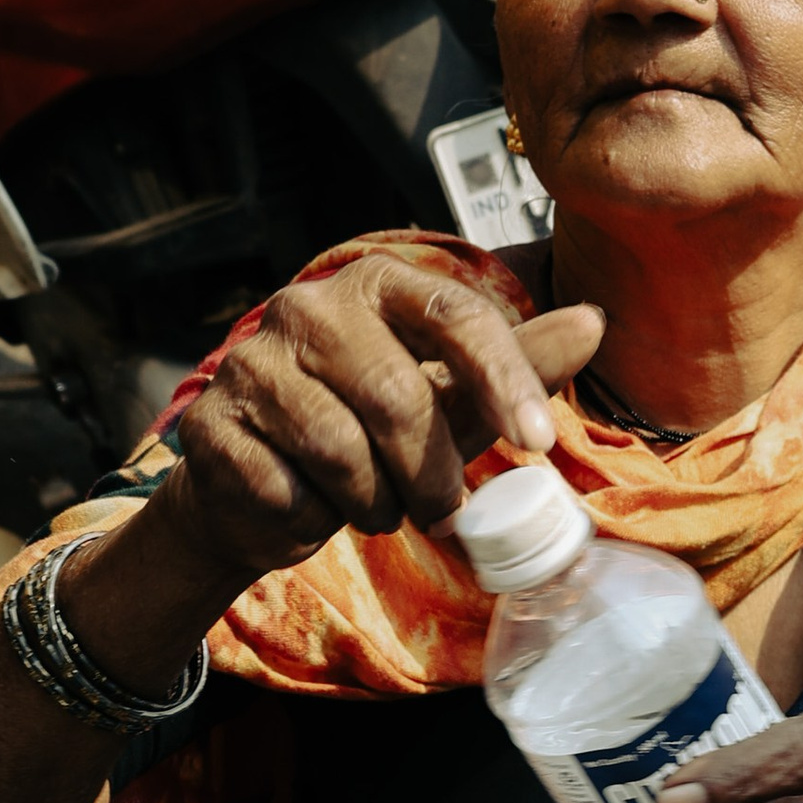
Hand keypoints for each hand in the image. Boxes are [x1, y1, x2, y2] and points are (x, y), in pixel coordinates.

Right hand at [150, 258, 603, 597]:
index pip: (454, 314)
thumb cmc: (366, 433)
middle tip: (436, 511)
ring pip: (338, 451)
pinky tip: (306, 504)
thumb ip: (514, 365)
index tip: (537, 443)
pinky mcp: (210, 423)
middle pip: (396, 397)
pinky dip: (310, 519)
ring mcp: (251, 362)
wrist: (260, 487)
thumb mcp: (448, 396)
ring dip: (371, 502)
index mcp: (376, 284)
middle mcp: (307, 307)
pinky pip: (285, 490)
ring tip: (369, 502)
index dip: (503, 378)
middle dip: (429, 475)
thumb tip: (593, 322)